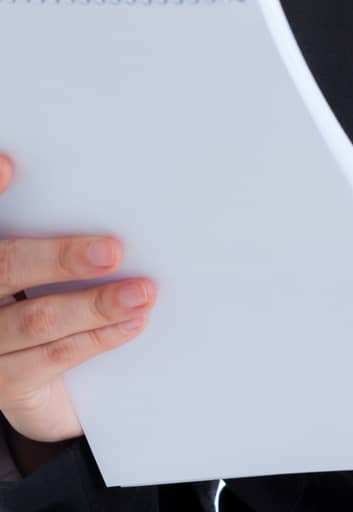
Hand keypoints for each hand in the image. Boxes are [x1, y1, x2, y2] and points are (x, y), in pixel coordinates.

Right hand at [0, 153, 155, 447]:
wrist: (32, 380)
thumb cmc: (38, 305)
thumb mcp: (40, 265)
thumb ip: (53, 239)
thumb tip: (87, 186)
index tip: (10, 166)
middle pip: (8, 267)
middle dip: (61, 259)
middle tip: (112, 251)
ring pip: (37, 319)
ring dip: (96, 305)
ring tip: (141, 293)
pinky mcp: (8, 383)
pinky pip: (53, 358)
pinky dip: (97, 339)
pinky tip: (131, 324)